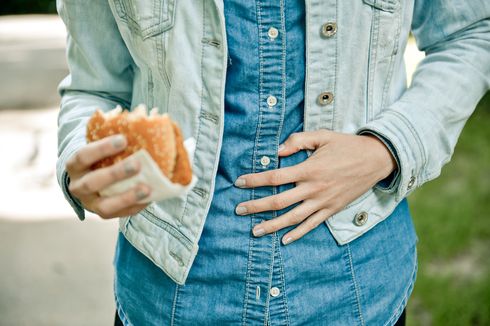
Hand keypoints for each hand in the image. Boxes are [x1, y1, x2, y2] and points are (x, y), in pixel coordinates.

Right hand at [65, 134, 151, 218]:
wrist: (89, 183)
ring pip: (105, 206)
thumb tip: (143, 124)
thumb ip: (116, 142)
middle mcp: (77, 186)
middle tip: (137, 164)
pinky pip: (119, 214)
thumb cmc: (101, 159)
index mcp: (74, 166)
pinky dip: (135, 206)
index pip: (83, 156)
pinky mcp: (103, 214)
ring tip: (147, 188)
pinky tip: (150, 198)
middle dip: (115, 174)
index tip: (124, 139)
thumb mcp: (100, 149)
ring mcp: (89, 203)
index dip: (102, 148)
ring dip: (127, 197)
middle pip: (93, 182)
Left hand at [234, 129, 396, 244]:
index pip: (275, 177)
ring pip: (292, 218)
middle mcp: (313, 188)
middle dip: (256, 206)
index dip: (255, 180)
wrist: (376, 160)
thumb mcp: (322, 136)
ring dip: (272, 225)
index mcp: (309, 169)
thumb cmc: (347, 145)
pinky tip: (284, 240)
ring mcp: (323, 202)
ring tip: (254, 231)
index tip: (239, 182)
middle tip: (238, 210)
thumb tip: (277, 150)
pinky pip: (312, 225)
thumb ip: (298, 140)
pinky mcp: (332, 209)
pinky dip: (298, 233)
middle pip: (279, 201)